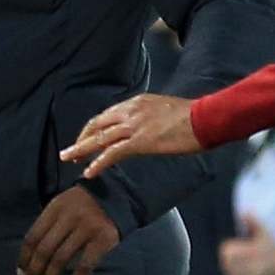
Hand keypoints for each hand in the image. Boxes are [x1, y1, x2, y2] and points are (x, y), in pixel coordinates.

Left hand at [17, 187, 120, 274]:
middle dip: (34, 273)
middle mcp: (67, 217)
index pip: (33, 237)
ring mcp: (86, 228)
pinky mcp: (102, 240)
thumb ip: (48, 227)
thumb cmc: (84, 207)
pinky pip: (85, 266)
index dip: (24, 258)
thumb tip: (30, 261)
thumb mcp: (63, 208)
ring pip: (61, 260)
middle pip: (44, 250)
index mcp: (54, 209)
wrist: (118, 195)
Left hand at [60, 94, 201, 178]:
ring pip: (99, 138)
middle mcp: (130, 111)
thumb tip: (145, 129)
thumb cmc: (193, 117)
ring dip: (81, 150)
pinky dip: (98, 163)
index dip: (93, 128)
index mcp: (136, 102)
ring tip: (68, 160)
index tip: (86, 139)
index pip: (106, 115)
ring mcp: (134, 125)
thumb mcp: (164, 110)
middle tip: (69, 152)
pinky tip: (89, 172)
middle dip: (82, 138)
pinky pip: (112, 153)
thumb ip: (149, 117)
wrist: (205, 118)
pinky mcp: (140, 141)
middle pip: (97, 125)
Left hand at [219, 215, 274, 274]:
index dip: (227, 249)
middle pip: (227, 265)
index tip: (230, 247)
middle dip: (227, 261)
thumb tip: (244, 212)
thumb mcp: (267, 236)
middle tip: (231, 258)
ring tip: (236, 267)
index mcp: (255, 253)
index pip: (227, 252)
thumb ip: (254, 223)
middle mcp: (254, 269)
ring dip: (230, 271)